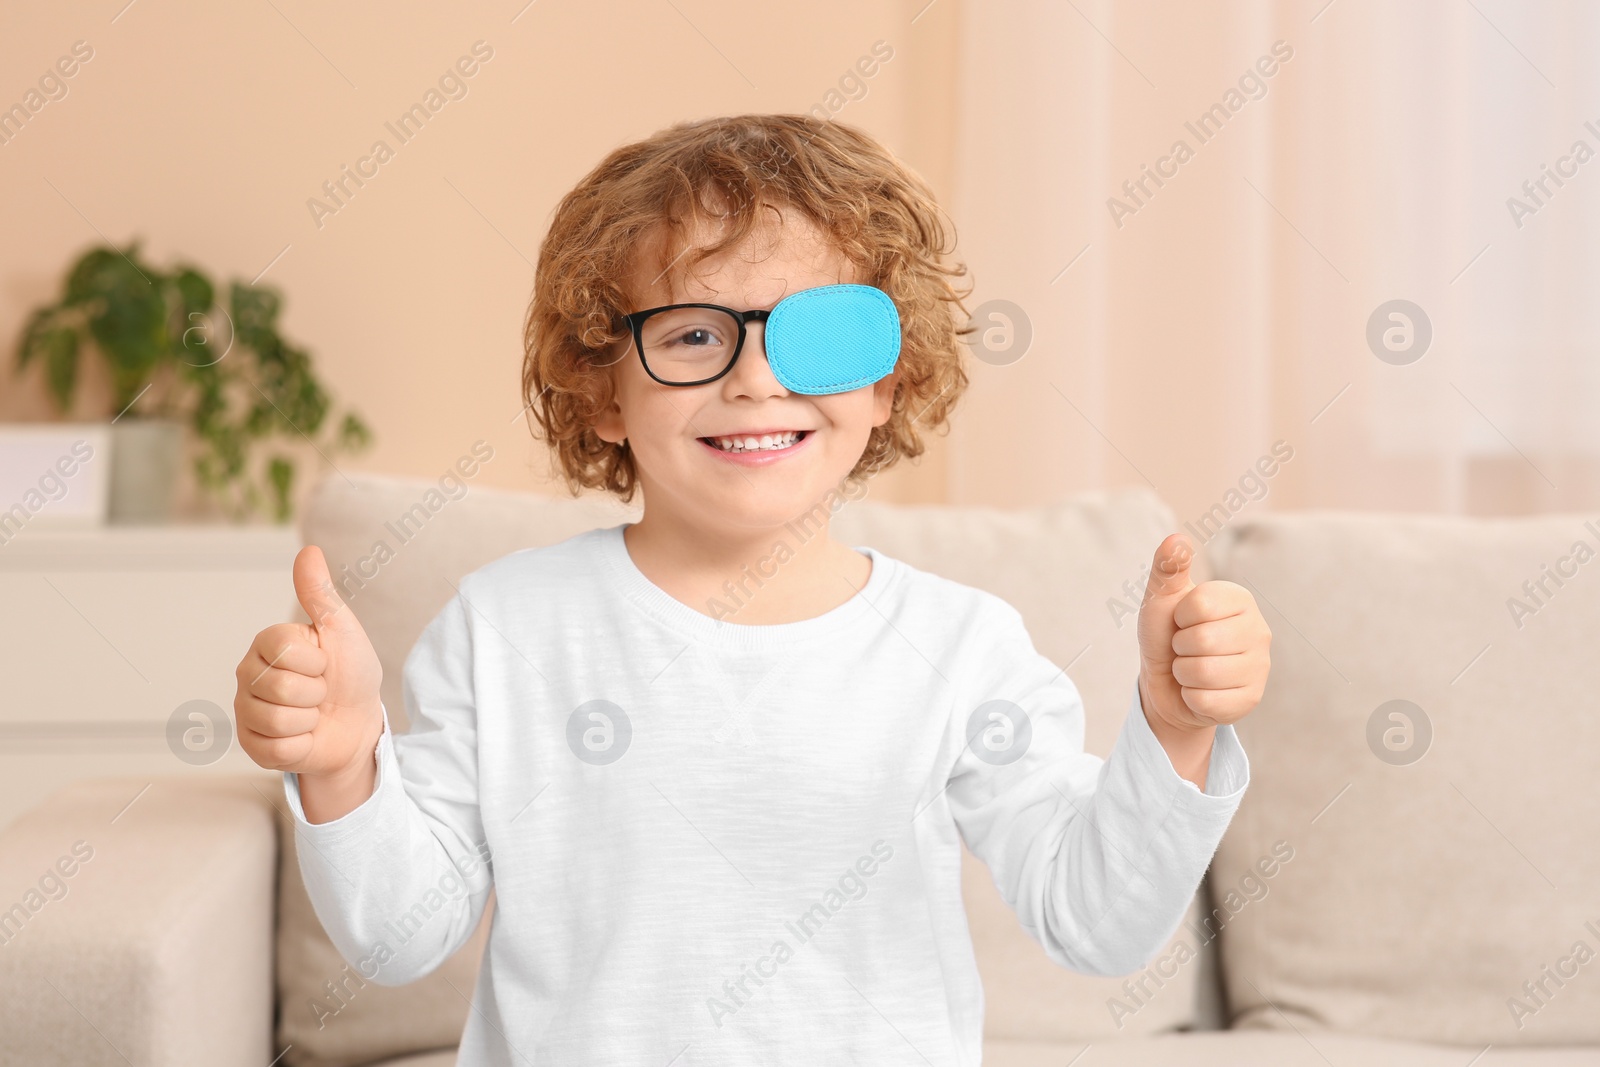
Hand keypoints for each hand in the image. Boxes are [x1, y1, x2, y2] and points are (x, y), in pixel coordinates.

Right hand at [234, 545, 383, 779]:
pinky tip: (303, 735)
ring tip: (312, 713)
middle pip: (281, 687)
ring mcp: (246, 710)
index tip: (324, 662)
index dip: (317, 660)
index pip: (283, 648)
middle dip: (316, 693)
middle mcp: (247, 673)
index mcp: (267, 642)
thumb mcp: (342, 631)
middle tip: (320, 691)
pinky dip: (301, 745)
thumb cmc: (350, 673)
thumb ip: (320, 595)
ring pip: (278, 719)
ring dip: (309, 720)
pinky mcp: (251, 744)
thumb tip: (308, 551)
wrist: (358, 722)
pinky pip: (277, 748)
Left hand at [1136, 533, 1270, 732]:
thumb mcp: (1160, 599)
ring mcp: (1260, 667)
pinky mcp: (1251, 700)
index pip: (1200, 604)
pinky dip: (1191, 698)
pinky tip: (1200, 691)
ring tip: (1191, 669)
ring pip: (1203, 673)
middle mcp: (1259, 630)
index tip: (1182, 622)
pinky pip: (1207, 701)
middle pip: (1202, 641)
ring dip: (1183, 674)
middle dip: (1179, 648)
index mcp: (1240, 599)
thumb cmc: (1166, 634)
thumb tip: (1176, 539)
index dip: (1179, 617)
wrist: (1165, 682)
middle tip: (1185, 649)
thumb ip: (1167, 568)